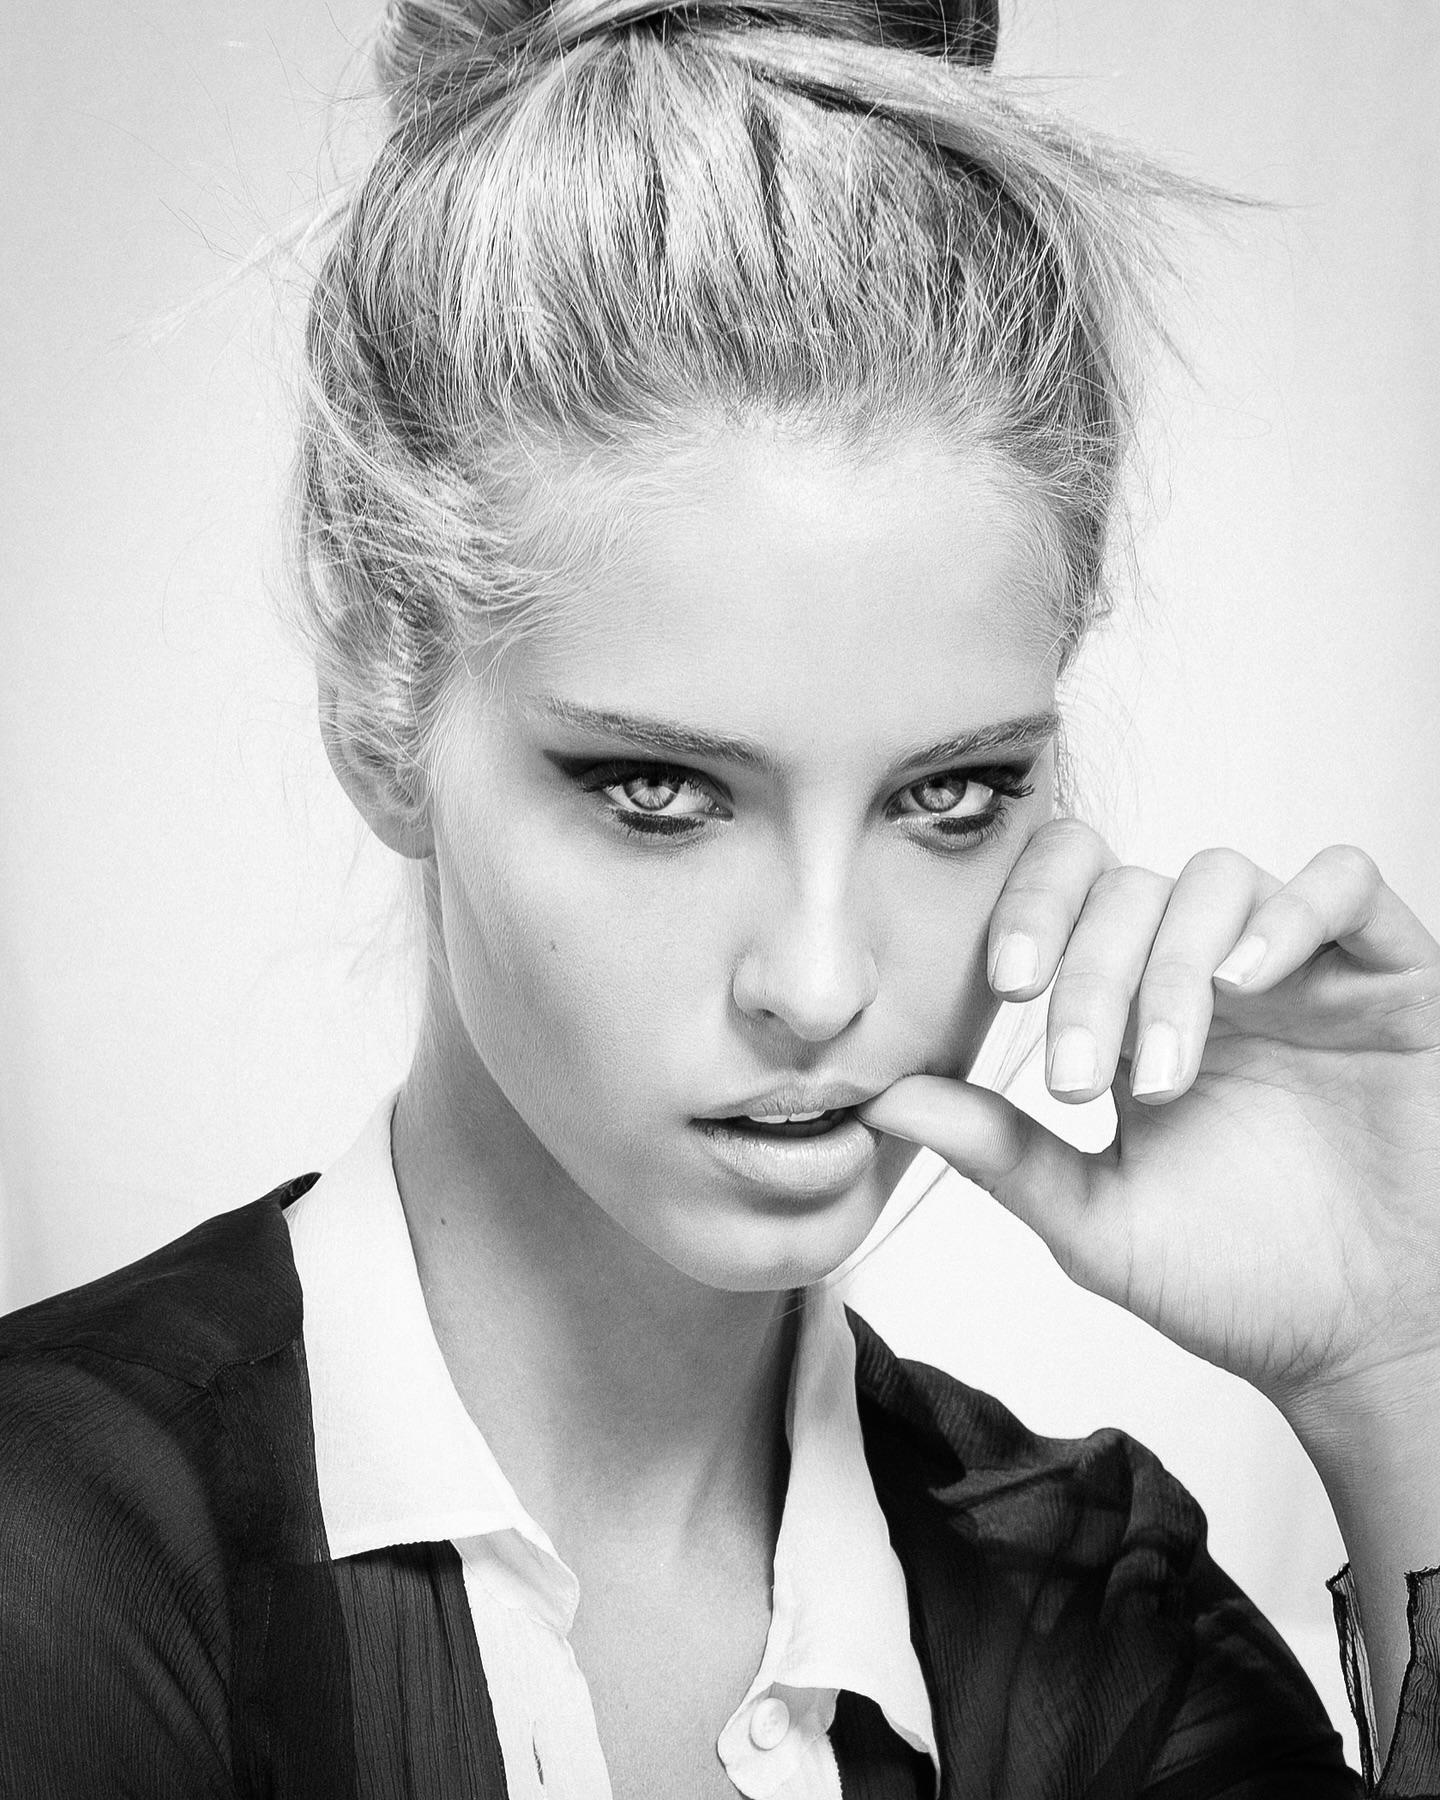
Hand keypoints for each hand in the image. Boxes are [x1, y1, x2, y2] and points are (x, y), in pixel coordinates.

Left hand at [860, 822, 1439, 1412]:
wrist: (1362, 1344)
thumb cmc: (1233, 1281)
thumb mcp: (1094, 1216)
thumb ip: (997, 1149)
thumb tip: (881, 1097)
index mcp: (1132, 1007)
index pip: (1068, 894)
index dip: (1028, 910)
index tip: (1002, 989)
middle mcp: (1210, 969)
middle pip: (1129, 889)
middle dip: (1091, 973)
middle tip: (1080, 1076)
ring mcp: (1300, 966)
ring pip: (1218, 878)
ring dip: (1172, 966)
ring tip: (1163, 1071)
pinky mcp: (1391, 976)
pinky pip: (1344, 883)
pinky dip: (1290, 911)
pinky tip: (1247, 978)